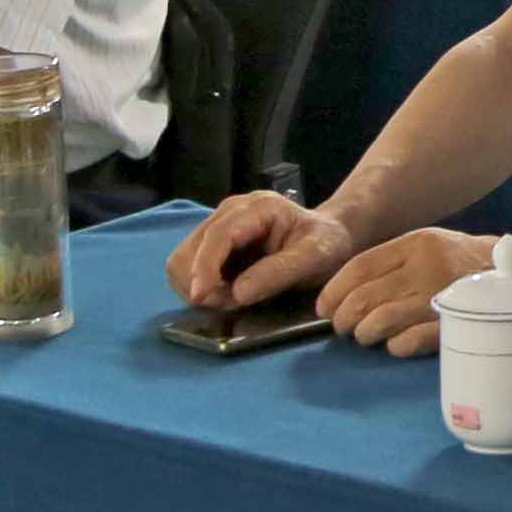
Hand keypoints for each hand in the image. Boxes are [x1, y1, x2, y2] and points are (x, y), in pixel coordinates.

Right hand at [170, 193, 353, 314]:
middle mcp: (231, 211)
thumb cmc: (326, 244)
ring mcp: (218, 225)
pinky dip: (200, 286)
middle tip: (231, 303)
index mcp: (258, 208)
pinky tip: (225, 292)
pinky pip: (189, 269)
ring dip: (199, 287)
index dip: (205, 267)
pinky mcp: (212, 242)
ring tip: (231, 298)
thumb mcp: (314, 257)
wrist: (329, 236)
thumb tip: (238, 292)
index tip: (202, 296)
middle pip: (190, 249)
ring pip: (182, 261)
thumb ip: (279, 272)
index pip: (218, 235)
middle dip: (202, 283)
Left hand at [312, 223, 507, 355]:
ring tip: (367, 336)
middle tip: (343, 327)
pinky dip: (394, 346)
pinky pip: (407, 342)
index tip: (325, 307)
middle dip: (344, 319)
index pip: (359, 268)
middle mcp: (426, 268)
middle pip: (363, 298)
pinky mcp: (453, 325)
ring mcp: (440, 297)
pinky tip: (395, 344)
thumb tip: (348, 290)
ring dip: (365, 334)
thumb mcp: (431, 245)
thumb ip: (393, 261)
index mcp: (417, 244)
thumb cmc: (468, 262)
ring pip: (378, 321)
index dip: (334, 291)